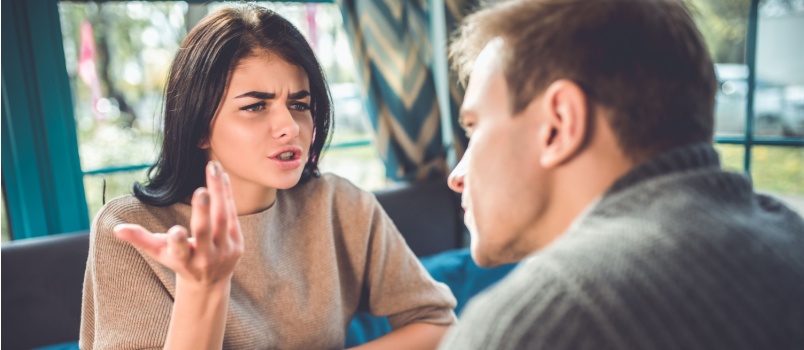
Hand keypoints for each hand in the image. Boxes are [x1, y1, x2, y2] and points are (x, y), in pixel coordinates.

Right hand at [115, 161, 243, 286]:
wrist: (211, 282)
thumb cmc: (180, 261)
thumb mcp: (160, 253)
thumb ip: (141, 239)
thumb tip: (117, 229)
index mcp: (183, 260)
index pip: (180, 252)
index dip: (178, 242)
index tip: (176, 230)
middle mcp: (206, 257)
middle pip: (204, 232)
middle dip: (202, 213)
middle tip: (201, 191)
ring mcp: (224, 251)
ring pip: (222, 219)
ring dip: (219, 192)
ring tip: (212, 167)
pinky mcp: (238, 243)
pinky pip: (232, 215)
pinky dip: (227, 195)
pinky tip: (222, 175)